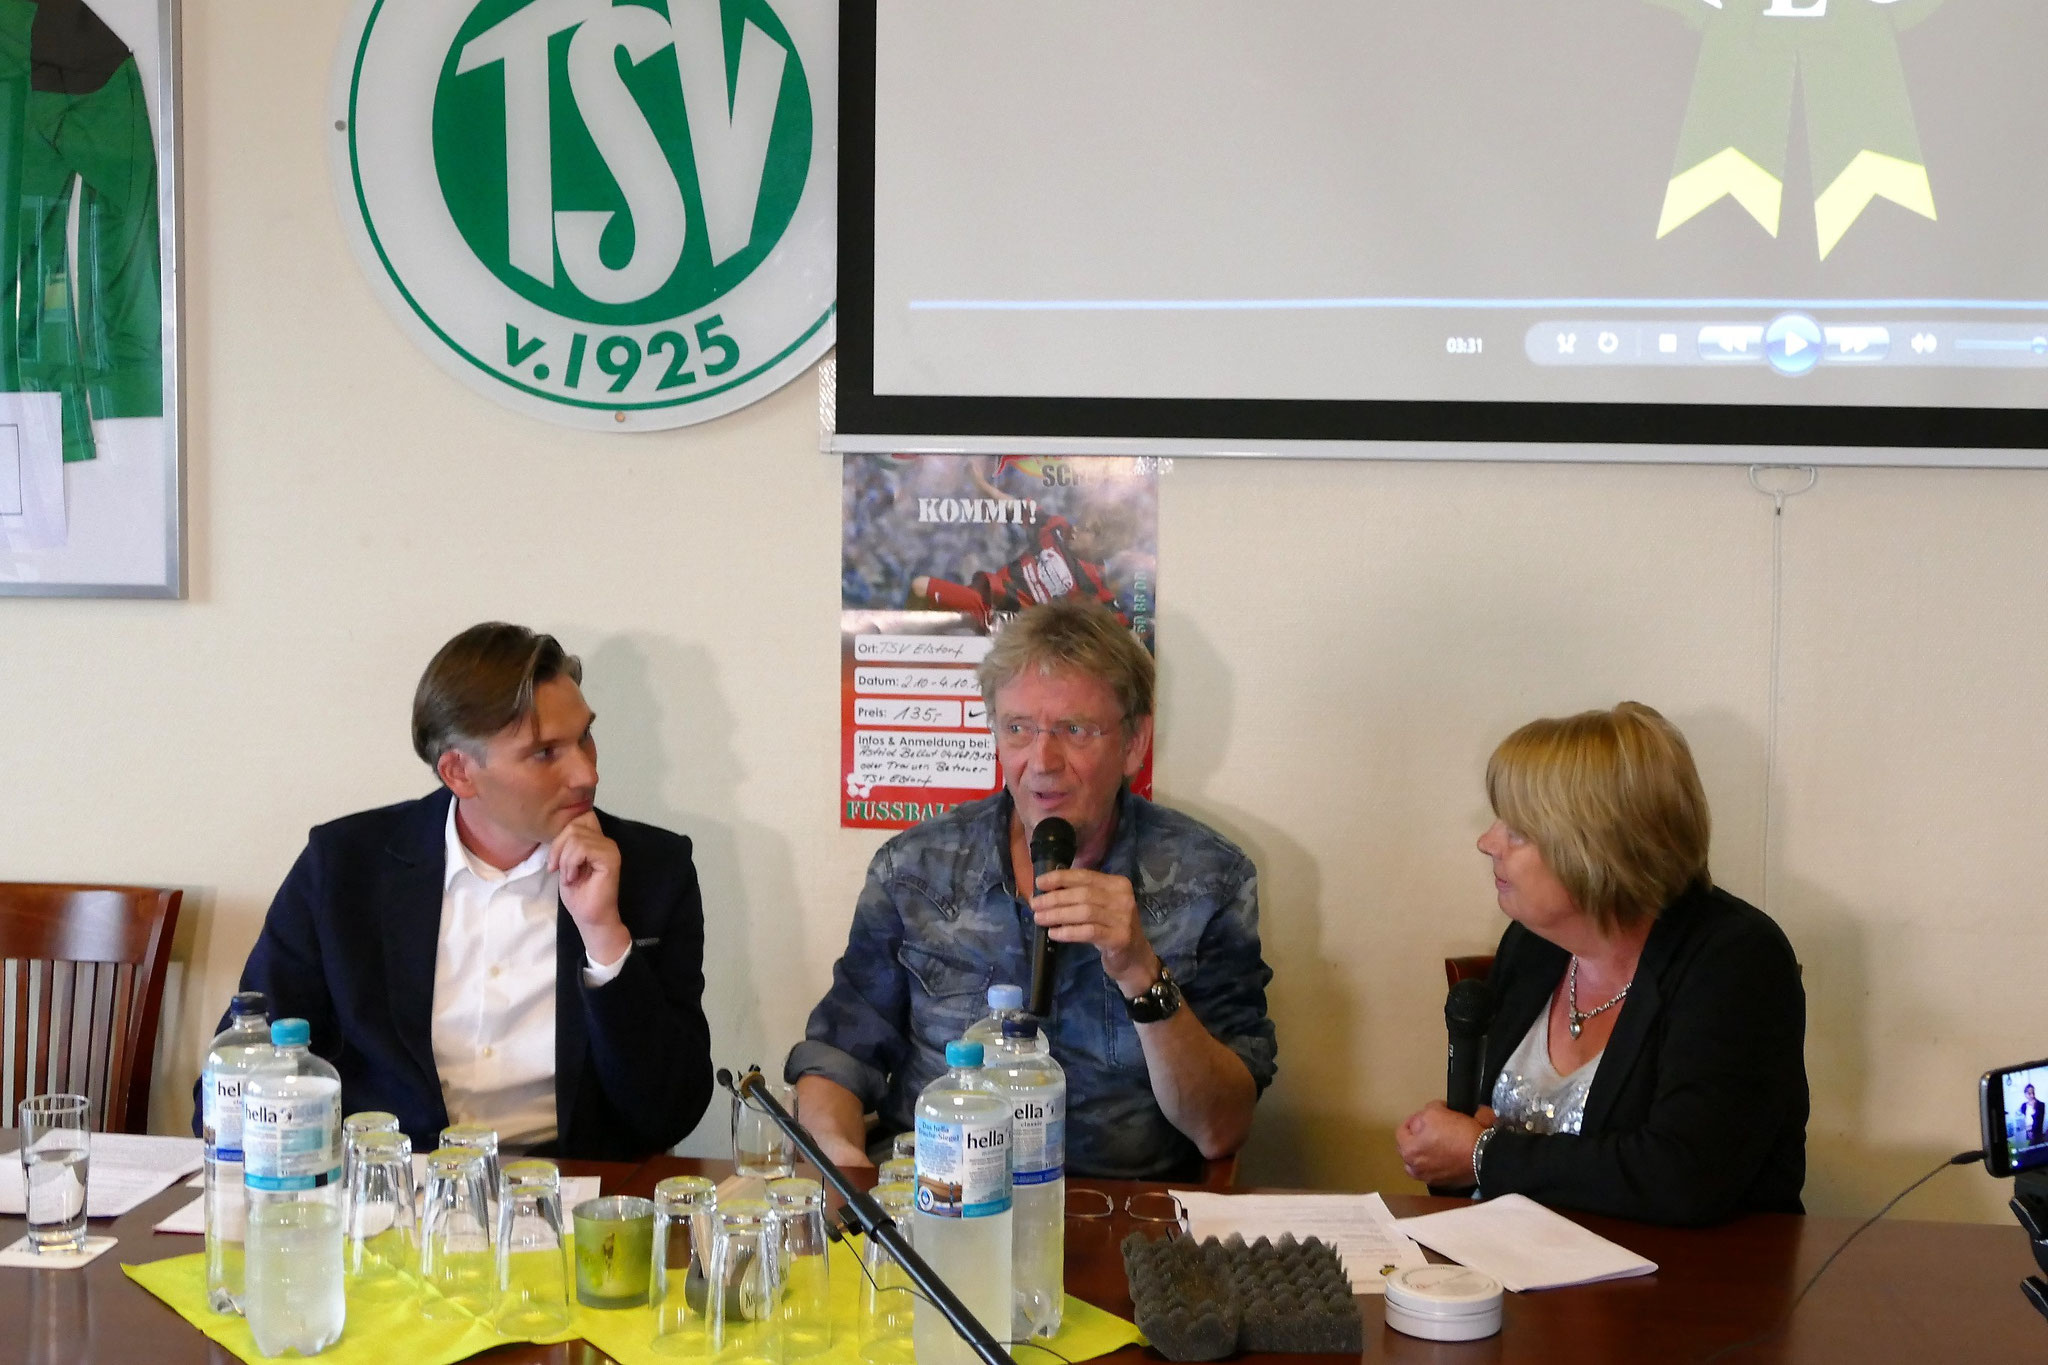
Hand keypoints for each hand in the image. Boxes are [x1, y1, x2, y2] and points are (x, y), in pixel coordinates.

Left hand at [551, 813, 628, 963]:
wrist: (589, 918)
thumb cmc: (578, 895)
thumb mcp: (565, 864)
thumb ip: (566, 845)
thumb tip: (558, 830)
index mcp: (597, 840)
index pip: (578, 818)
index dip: (561, 837)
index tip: (554, 862)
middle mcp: (606, 841)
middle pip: (574, 826)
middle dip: (558, 848)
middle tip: (557, 870)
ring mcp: (610, 849)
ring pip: (576, 837)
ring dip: (564, 859)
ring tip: (569, 877)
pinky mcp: (610, 859)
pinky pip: (583, 848)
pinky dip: (571, 864)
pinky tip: (573, 878)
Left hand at [1029, 868, 1158, 998]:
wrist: (1134, 958)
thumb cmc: (1111, 928)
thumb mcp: (1101, 906)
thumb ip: (1081, 895)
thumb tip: (1047, 890)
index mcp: (1118, 884)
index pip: (1085, 876)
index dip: (1060, 878)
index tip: (1039, 883)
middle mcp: (1123, 898)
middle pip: (1083, 894)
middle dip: (1055, 898)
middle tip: (1035, 905)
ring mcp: (1123, 919)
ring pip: (1084, 912)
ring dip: (1058, 914)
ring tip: (1039, 918)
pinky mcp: (1119, 938)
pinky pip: (1089, 932)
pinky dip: (1068, 931)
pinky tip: (1054, 933)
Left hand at [1396, 1101, 1495, 1187]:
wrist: (1484, 1155)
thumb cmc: (1458, 1134)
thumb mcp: (1434, 1111)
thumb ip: (1422, 1114)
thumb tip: (1423, 1118)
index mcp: (1409, 1150)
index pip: (1402, 1131)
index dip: (1413, 1119)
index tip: (1424, 1115)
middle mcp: (1415, 1168)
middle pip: (1410, 1148)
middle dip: (1418, 1136)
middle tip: (1431, 1127)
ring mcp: (1430, 1178)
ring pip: (1422, 1161)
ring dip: (1426, 1152)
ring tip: (1438, 1142)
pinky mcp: (1446, 1184)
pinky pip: (1436, 1169)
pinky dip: (1439, 1162)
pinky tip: (1448, 1154)